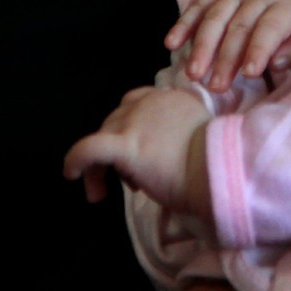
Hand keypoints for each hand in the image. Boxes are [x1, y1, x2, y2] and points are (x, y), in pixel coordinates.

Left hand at [64, 86, 211, 215]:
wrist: (219, 174)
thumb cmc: (217, 165)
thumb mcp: (201, 138)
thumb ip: (180, 134)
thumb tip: (163, 154)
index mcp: (172, 98)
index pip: (138, 105)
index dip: (133, 130)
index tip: (140, 158)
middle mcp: (151, 102)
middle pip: (117, 119)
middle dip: (114, 149)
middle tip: (122, 182)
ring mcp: (136, 121)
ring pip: (103, 134)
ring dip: (99, 164)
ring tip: (100, 192)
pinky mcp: (124, 144)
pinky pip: (89, 149)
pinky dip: (76, 160)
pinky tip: (70, 173)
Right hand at [166, 0, 290, 91]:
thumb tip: (275, 64)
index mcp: (286, 5)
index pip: (269, 29)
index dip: (258, 50)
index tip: (249, 75)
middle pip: (239, 26)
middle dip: (226, 58)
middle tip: (216, 86)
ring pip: (215, 16)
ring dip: (201, 45)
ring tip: (193, 73)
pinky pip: (199, 4)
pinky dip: (184, 23)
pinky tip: (172, 43)